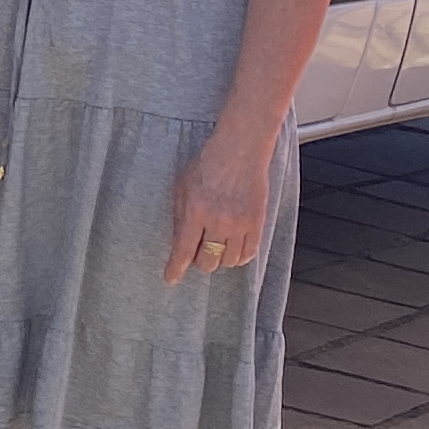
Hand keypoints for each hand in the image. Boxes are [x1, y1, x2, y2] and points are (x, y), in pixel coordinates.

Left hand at [164, 128, 276, 285]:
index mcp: (195, 211)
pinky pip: (249, 253)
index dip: (176, 268)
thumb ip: (181, 216)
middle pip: (208, 261)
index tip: (171, 278)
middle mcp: (218, 221)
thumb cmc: (209, 164)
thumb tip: (179, 242)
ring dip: (220, 259)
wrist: (240, 150)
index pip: (183, 250)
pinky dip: (239, 257)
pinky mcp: (257, 222)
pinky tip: (233, 250)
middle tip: (198, 253)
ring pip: (229, 261)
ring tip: (217, 247)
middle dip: (200, 262)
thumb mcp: (183, 187)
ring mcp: (240, 223)